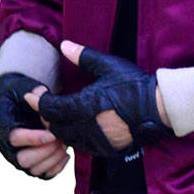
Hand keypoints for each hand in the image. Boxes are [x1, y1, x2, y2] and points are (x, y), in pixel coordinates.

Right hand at [0, 71, 69, 179]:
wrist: (20, 101)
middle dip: (45, 150)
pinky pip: (43, 175)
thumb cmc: (22, 91)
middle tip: (61, 138)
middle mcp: (6, 146)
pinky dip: (56, 168)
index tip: (52, 133)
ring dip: (52, 158)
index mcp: (1, 124)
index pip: (13, 138)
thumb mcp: (24, 86)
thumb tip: (40, 92)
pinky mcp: (30, 164)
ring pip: (33, 170)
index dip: (33, 138)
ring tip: (65, 144)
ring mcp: (17, 157)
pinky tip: (66, 154)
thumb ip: (32, 91)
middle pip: (22, 160)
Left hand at [33, 42, 171, 162]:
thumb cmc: (134, 85)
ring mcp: (96, 141)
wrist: (159, 108)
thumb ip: (83, 56)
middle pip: (53, 126)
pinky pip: (83, 146)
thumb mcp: (108, 66)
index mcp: (83, 106)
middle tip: (46, 102)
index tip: (33, 93)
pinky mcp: (106, 149)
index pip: (48, 108)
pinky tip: (80, 125)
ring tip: (62, 114)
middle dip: (46, 115)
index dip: (37, 101)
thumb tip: (64, 45)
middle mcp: (86, 128)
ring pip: (66, 138)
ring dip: (60, 127)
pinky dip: (76, 136)